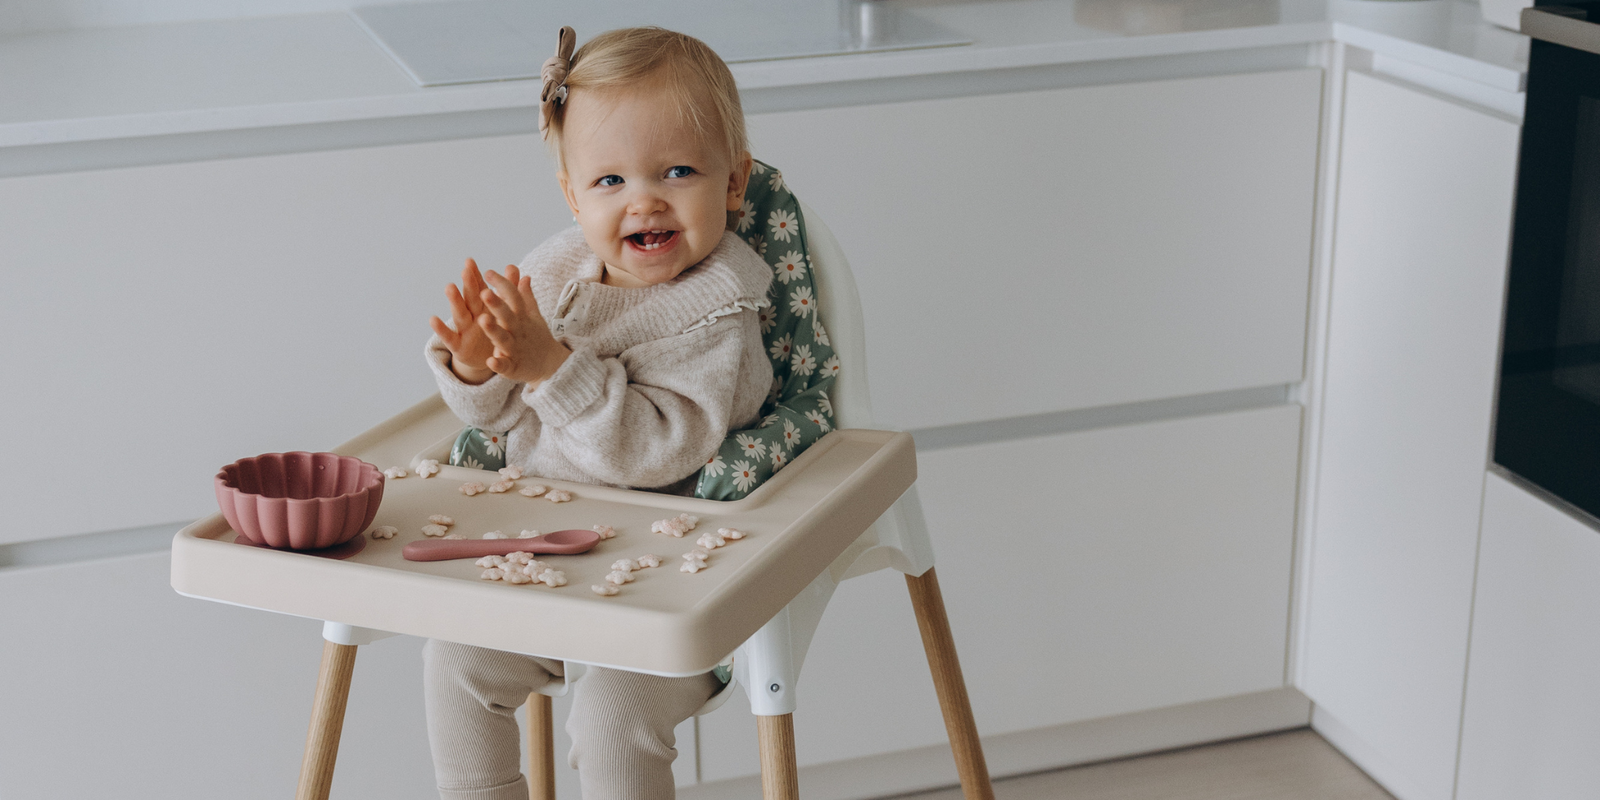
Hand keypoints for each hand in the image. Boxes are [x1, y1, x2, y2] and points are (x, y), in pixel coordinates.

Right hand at [429, 259, 496, 384]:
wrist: (487, 359)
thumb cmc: (492, 330)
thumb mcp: (500, 311)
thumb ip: (507, 289)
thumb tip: (513, 266)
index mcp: (482, 307)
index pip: (479, 288)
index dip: (475, 276)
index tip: (470, 261)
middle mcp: (471, 315)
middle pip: (470, 298)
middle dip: (468, 284)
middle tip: (465, 270)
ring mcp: (463, 330)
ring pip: (459, 314)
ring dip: (455, 301)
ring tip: (450, 287)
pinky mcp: (458, 346)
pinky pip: (449, 337)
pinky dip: (441, 329)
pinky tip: (432, 319)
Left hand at [478, 264, 571, 385]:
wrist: (550, 365)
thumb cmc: (535, 337)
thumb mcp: (532, 315)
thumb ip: (525, 296)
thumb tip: (523, 275)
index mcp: (521, 317)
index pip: (513, 297)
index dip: (502, 284)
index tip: (488, 272)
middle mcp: (517, 331)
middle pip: (507, 315)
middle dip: (496, 304)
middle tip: (484, 292)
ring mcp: (515, 349)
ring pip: (503, 339)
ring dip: (494, 330)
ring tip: (483, 320)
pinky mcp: (513, 368)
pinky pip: (505, 366)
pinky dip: (499, 365)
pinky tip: (491, 360)